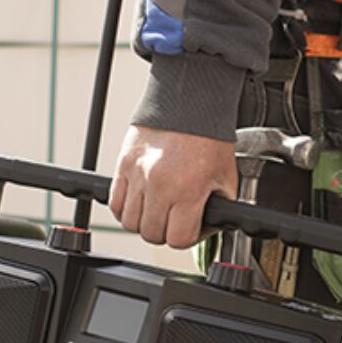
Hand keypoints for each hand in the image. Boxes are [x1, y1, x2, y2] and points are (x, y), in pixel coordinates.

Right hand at [109, 125, 238, 249]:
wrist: (189, 103)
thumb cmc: (208, 138)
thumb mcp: (225, 178)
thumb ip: (217, 208)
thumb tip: (207, 228)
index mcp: (188, 189)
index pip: (178, 239)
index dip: (188, 237)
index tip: (191, 227)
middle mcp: (159, 185)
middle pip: (152, 234)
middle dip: (165, 231)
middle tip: (174, 218)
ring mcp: (138, 175)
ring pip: (130, 223)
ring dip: (144, 222)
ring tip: (157, 210)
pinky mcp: (123, 166)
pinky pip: (116, 203)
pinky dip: (126, 209)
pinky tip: (140, 202)